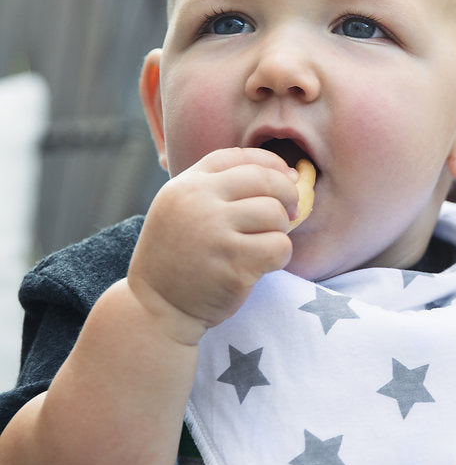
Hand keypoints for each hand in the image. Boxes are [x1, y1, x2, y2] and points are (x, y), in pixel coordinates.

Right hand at [127, 147, 298, 343]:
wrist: (155, 307)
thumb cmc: (181, 257)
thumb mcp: (184, 210)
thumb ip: (223, 190)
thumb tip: (288, 174)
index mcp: (186, 185)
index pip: (238, 157)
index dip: (270, 163)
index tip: (285, 177)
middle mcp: (198, 202)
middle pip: (265, 180)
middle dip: (287, 194)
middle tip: (290, 212)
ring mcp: (214, 233)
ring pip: (275, 214)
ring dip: (280, 230)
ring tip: (262, 244)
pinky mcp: (233, 264)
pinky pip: (279, 247)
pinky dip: (279, 256)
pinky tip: (262, 265)